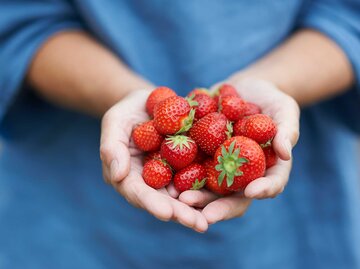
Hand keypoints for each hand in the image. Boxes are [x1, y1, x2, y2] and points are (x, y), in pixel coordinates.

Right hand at [100, 89, 208, 231]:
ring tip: (210, 220)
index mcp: (130, 176)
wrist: (149, 103)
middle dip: (180, 213)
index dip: (152, 203)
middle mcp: (151, 181)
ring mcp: (171, 175)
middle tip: (198, 224)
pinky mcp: (188, 165)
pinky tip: (224, 197)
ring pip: (183, 195)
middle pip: (164, 200)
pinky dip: (209, 188)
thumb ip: (111, 147)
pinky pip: (198, 177)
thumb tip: (118, 175)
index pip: (138, 192)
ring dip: (197, 208)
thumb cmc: (127, 113)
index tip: (167, 213)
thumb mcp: (114, 123)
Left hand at [179, 77, 299, 223]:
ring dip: (196, 196)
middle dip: (220, 206)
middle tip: (206, 215)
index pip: (269, 184)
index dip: (263, 190)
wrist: (242, 89)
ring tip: (182, 199)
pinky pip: (190, 166)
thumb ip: (287, 130)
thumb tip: (285, 153)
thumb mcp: (284, 109)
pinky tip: (166, 176)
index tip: (252, 191)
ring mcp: (219, 166)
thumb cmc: (271, 100)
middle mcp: (241, 173)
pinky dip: (179, 173)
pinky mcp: (201, 154)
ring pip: (208, 187)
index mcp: (266, 168)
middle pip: (233, 195)